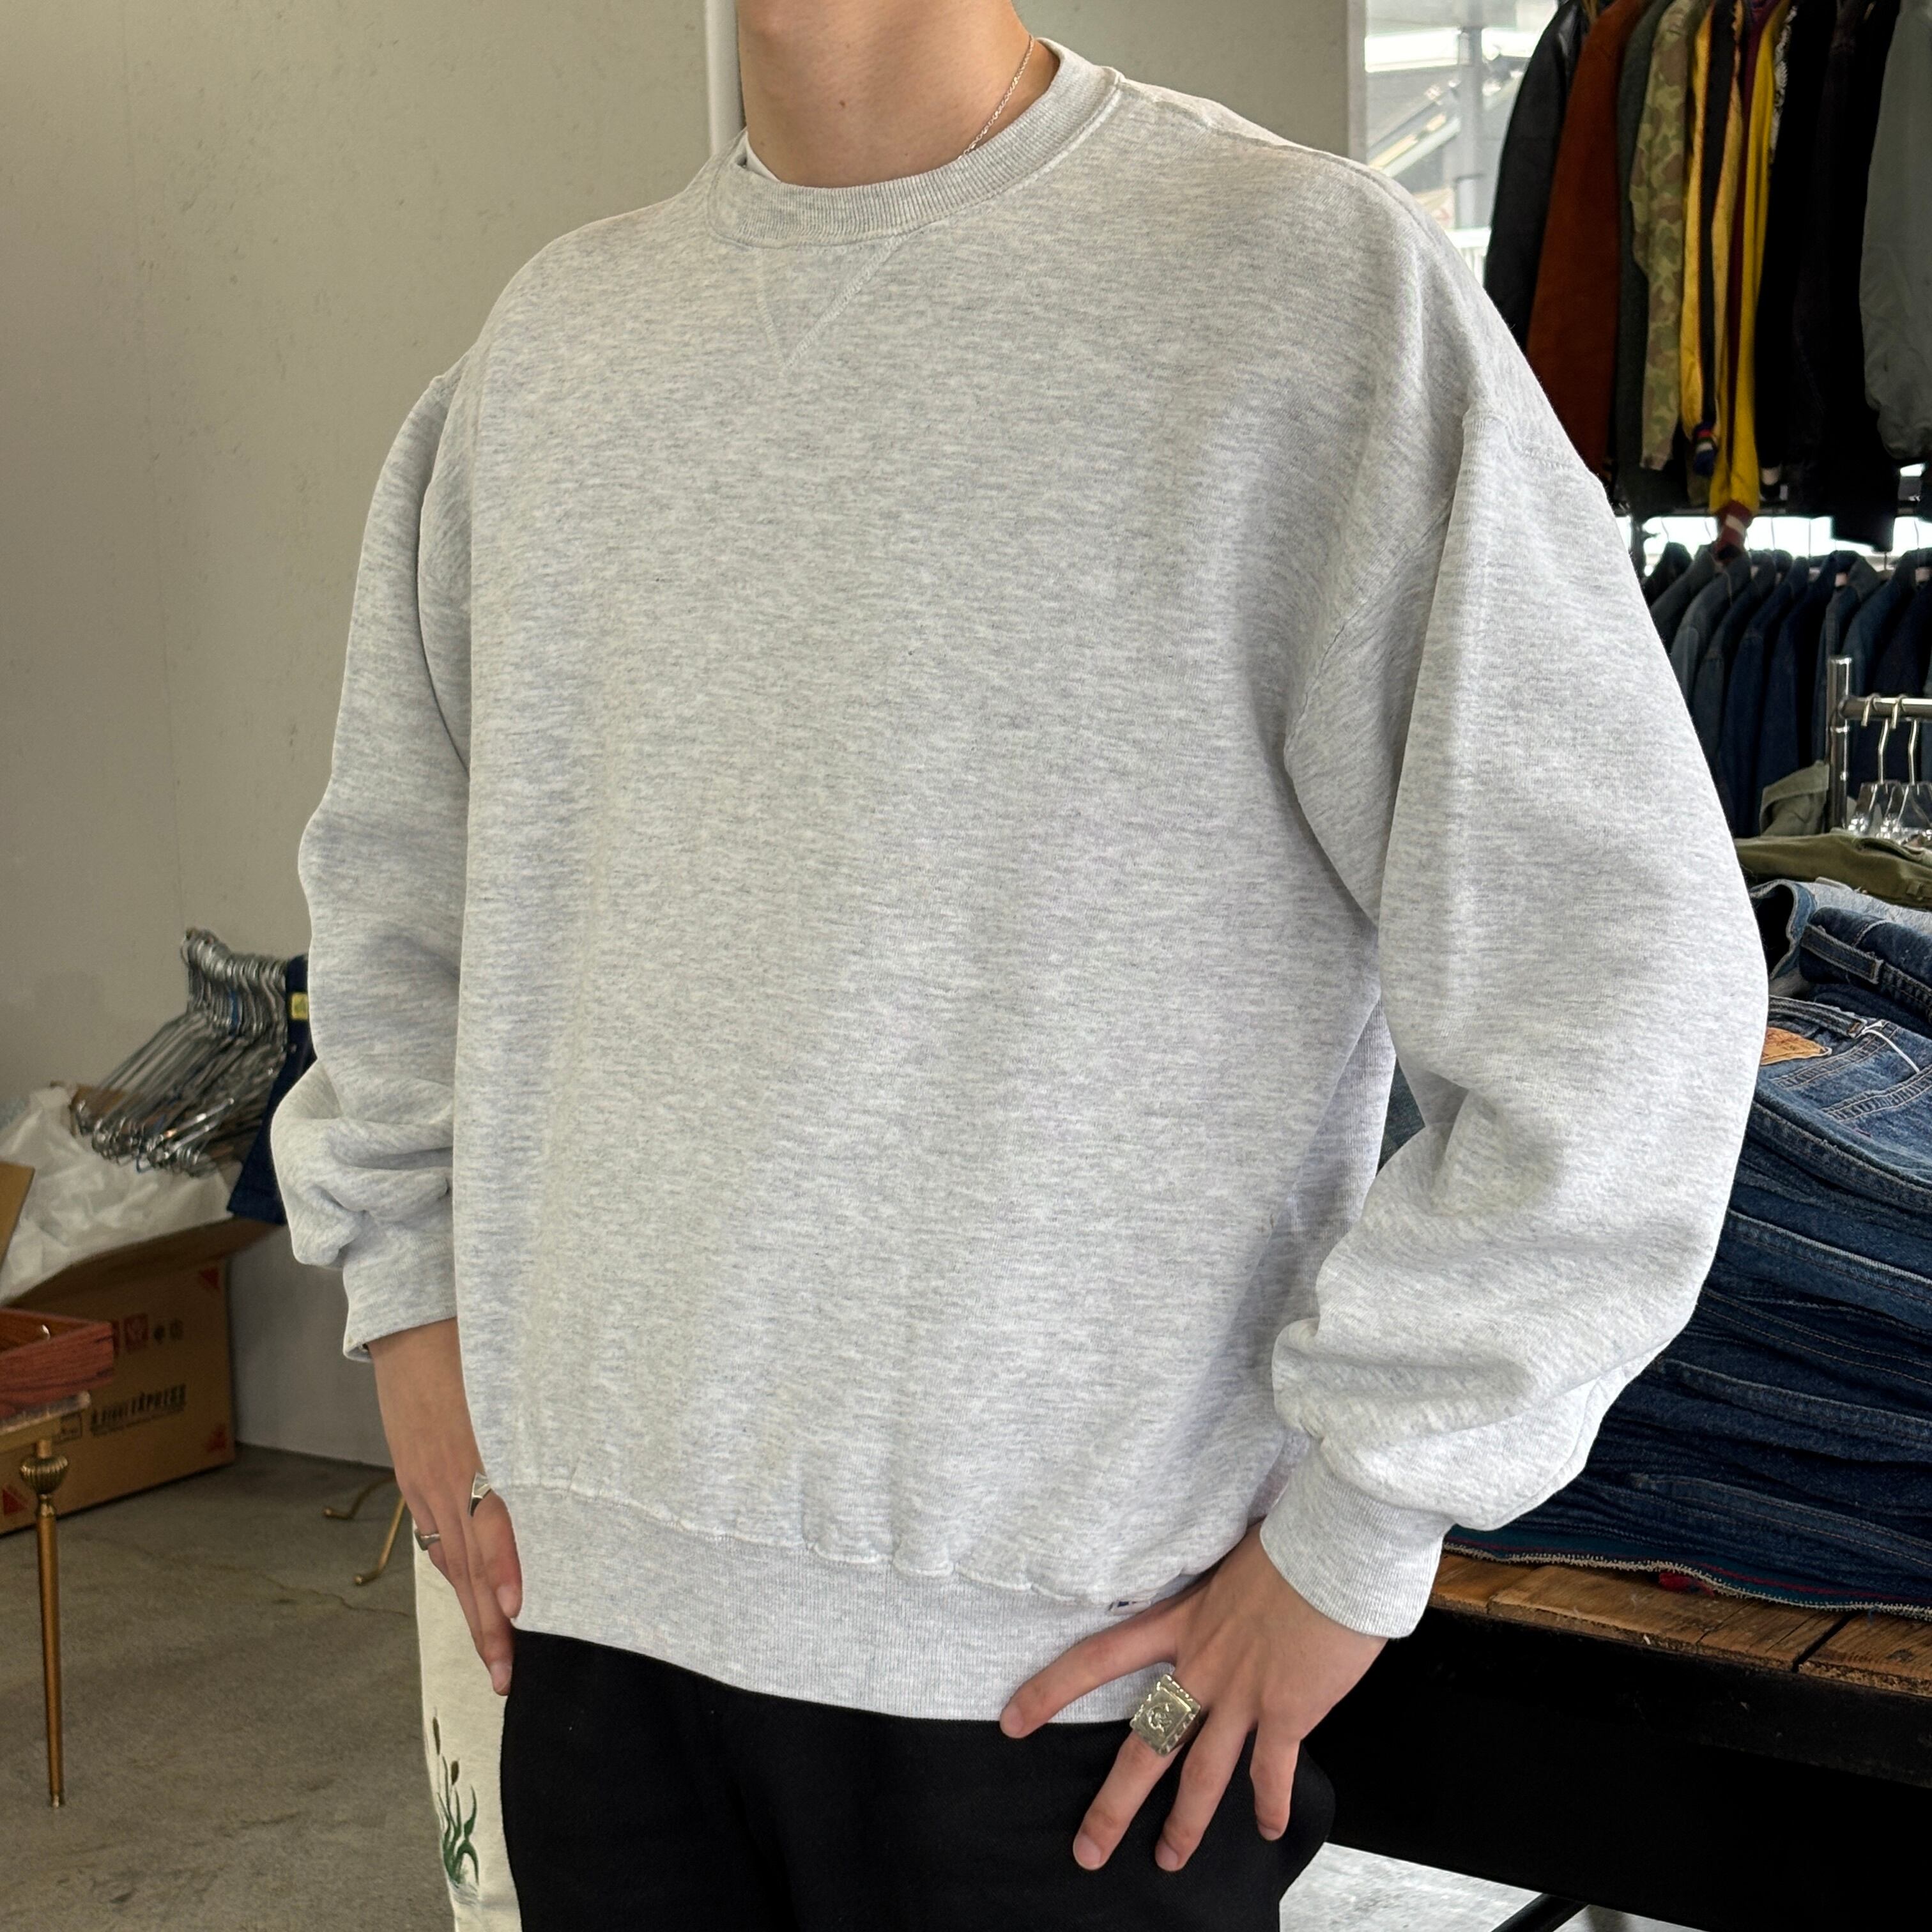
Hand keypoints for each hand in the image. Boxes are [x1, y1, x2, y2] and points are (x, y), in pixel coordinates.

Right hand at [368, 1317, 522, 1694]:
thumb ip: (543, 1427)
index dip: (503, 1568)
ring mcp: (425, 1484)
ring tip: (493, 1658)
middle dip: (489, 1622)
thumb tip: (585, 1466)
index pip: (490, 1524)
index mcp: (479, 1453)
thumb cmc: (478, 1347)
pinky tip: (470, 1599)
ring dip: (472, 1612)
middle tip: (507, 1674)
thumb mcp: (515, 1382)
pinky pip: (434, 1538)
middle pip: (468, 1563)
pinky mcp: (413, 1481)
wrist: (414, 1325)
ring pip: (450, 1561)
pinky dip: (454, 1575)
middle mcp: (449, 1477)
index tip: (520, 1609)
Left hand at [998, 1521, 1383, 1871]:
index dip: (1050, 1691)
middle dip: (1113, 1805)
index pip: (1096, 1658)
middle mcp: (1202, 1665)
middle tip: (1087, 1851)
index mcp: (1178, 1622)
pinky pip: (1270, 1771)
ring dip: (1184, 1825)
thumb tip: (1207, 1595)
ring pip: (1201, 1776)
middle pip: (1145, 1746)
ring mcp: (1242, 1693)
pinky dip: (1269, 1804)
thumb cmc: (1284, 1542)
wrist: (1332, 1547)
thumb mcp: (1224, 1557)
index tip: (1012, 1720)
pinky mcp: (1287, 1710)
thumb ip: (1207, 1591)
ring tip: (1168, 1859)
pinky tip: (1266, 1829)